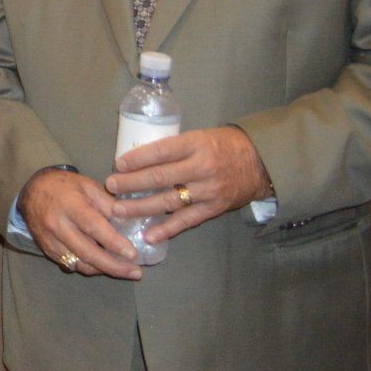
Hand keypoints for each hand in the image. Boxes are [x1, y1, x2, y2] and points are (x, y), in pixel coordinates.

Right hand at [18, 168, 140, 280]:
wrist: (32, 191)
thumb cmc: (64, 186)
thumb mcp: (88, 185)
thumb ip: (108, 204)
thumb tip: (129, 222)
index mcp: (69, 205)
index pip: (93, 226)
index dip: (114, 242)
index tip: (133, 254)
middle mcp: (58, 226)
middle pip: (88, 252)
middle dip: (114, 266)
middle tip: (136, 273)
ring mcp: (51, 241)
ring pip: (80, 264)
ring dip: (104, 270)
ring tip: (125, 270)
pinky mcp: (48, 251)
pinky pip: (72, 265)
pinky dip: (90, 267)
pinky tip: (104, 265)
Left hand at [108, 126, 272, 244]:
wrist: (259, 163)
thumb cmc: (222, 145)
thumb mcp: (199, 136)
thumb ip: (174, 147)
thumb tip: (137, 157)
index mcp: (196, 144)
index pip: (161, 151)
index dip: (137, 158)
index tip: (117, 164)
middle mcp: (202, 168)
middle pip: (160, 177)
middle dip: (131, 183)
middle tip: (111, 186)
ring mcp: (208, 190)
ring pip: (169, 201)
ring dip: (141, 207)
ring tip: (119, 210)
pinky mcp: (214, 209)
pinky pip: (187, 221)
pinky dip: (167, 229)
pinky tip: (149, 234)